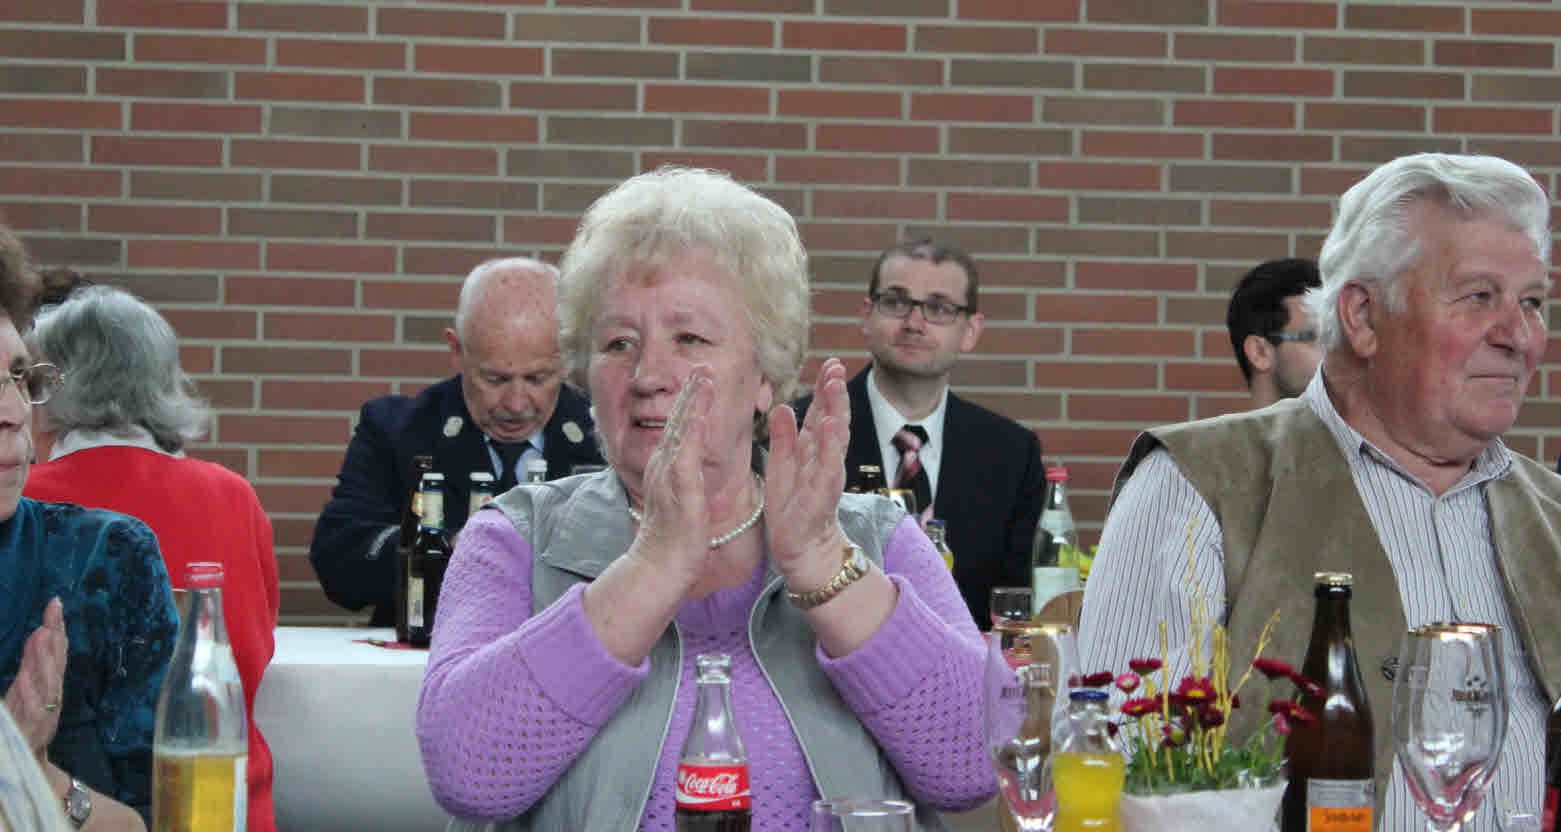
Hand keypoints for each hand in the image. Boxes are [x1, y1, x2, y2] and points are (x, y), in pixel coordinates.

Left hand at [4, 597, 66, 756]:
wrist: (26, 759)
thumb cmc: (27, 724)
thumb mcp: (29, 689)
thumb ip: (34, 663)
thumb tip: (40, 632)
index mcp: (49, 682)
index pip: (55, 649)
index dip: (56, 626)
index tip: (55, 603)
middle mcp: (50, 692)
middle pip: (54, 659)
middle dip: (54, 634)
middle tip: (54, 610)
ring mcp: (44, 708)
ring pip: (46, 679)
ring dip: (45, 657)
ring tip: (44, 633)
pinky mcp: (35, 726)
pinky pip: (33, 707)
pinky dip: (31, 692)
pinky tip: (26, 678)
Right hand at [624, 368, 717, 589]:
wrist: (659, 567)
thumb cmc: (673, 540)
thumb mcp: (680, 500)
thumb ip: (685, 479)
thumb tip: (693, 467)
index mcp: (666, 467)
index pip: (678, 426)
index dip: (689, 400)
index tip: (701, 377)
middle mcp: (662, 465)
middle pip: (676, 418)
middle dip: (689, 389)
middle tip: (702, 362)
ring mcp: (668, 474)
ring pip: (680, 427)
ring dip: (692, 398)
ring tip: (703, 373)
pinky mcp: (678, 486)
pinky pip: (685, 452)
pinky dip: (692, 428)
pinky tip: (699, 411)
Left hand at [765, 357, 851, 589]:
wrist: (799, 548)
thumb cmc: (792, 509)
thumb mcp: (781, 466)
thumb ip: (783, 437)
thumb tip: (782, 406)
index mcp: (812, 450)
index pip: (821, 413)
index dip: (824, 389)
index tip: (830, 363)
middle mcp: (824, 457)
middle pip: (832, 418)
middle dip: (834, 392)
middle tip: (836, 366)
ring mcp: (827, 473)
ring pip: (836, 437)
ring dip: (837, 410)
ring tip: (835, 386)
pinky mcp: (824, 492)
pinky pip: (830, 465)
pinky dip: (833, 445)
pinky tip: (835, 426)